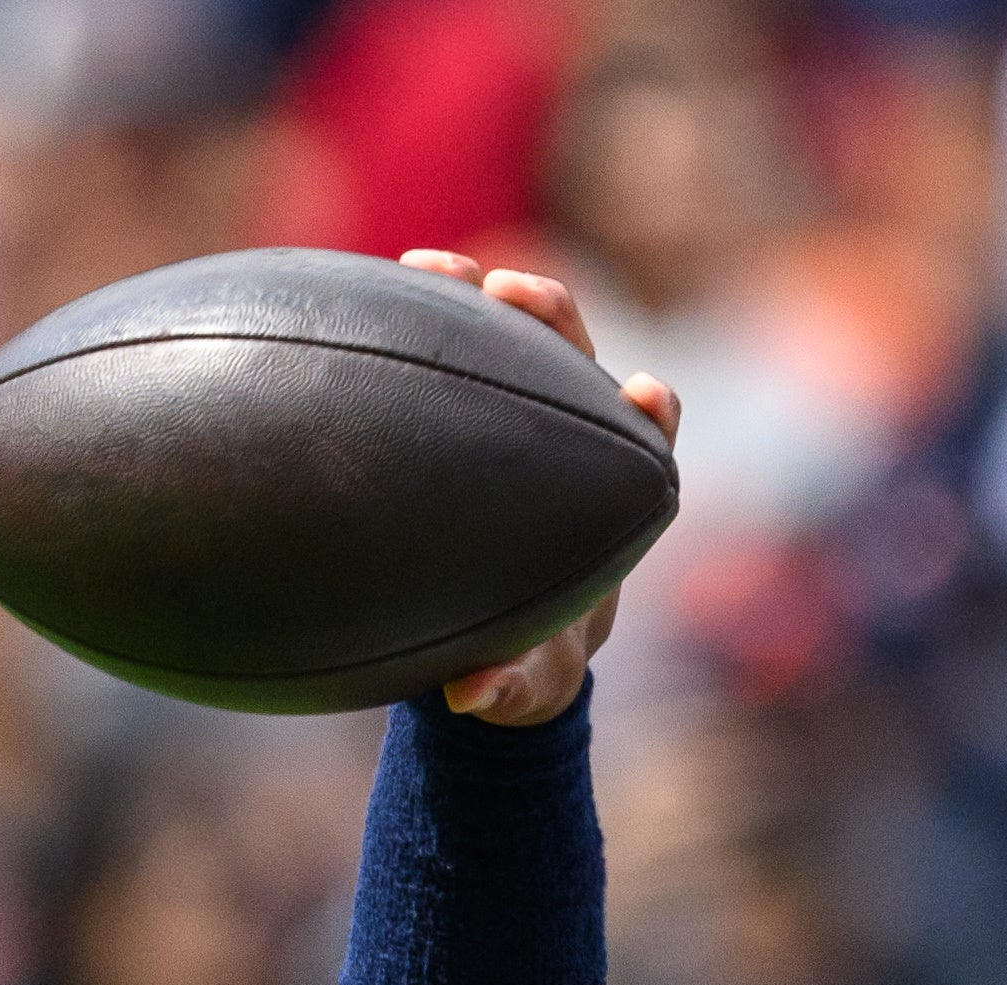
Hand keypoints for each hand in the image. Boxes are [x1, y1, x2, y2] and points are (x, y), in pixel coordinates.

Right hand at [395, 249, 682, 724]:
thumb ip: (505, 687)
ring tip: (430, 268)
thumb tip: (468, 695)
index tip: (642, 393)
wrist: (494, 643)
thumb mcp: (521, 684)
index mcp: (610, 497)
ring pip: (510, 336)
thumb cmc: (527, 662)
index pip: (649, 435)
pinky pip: (445, 355)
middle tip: (509, 293)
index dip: (650, 409)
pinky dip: (413, 327)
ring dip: (475, 296)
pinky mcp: (466, 408)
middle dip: (554, 316)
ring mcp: (520, 415)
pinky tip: (355, 303)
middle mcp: (573, 441)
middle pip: (581, 356)